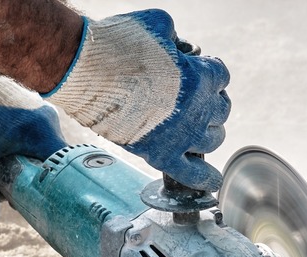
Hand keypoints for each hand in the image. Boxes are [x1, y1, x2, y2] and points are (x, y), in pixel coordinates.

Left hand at [0, 58, 67, 225]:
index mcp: (44, 134)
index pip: (62, 171)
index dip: (51, 190)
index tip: (36, 201)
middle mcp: (51, 122)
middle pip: (51, 163)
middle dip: (32, 179)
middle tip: (10, 189)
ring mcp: (44, 113)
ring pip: (41, 150)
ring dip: (25, 163)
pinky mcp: (34, 108)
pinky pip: (35, 137)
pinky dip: (22, 148)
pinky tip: (1, 149)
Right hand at [45, 9, 230, 191]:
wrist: (84, 72)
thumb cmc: (118, 44)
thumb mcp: (159, 24)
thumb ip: (178, 39)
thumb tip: (180, 49)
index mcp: (201, 77)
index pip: (221, 76)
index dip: (210, 71)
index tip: (198, 70)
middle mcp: (198, 110)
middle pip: (221, 110)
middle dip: (210, 101)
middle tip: (193, 98)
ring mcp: (181, 136)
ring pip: (213, 140)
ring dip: (208, 132)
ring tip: (195, 127)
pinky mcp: (161, 155)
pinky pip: (192, 174)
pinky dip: (204, 178)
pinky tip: (213, 181)